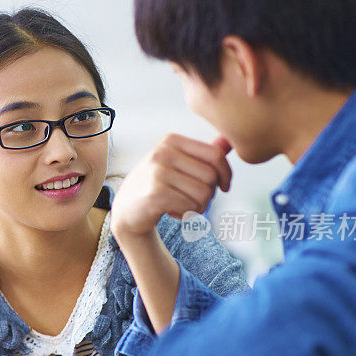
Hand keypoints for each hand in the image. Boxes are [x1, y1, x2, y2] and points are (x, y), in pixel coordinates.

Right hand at [111, 134, 231, 238]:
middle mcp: (163, 152)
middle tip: (192, 200)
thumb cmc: (156, 186)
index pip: (215, 154)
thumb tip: (229, 141)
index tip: (224, 186)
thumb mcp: (177, 164)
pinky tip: (171, 212)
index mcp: (171, 140)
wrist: (127, 210)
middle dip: (209, 194)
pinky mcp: (156, 194)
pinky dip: (186, 214)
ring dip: (198, 206)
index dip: (226, 173)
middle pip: (211, 176)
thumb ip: (202, 154)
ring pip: (204, 194)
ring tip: (181, 205)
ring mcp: (157, 172)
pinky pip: (190, 206)